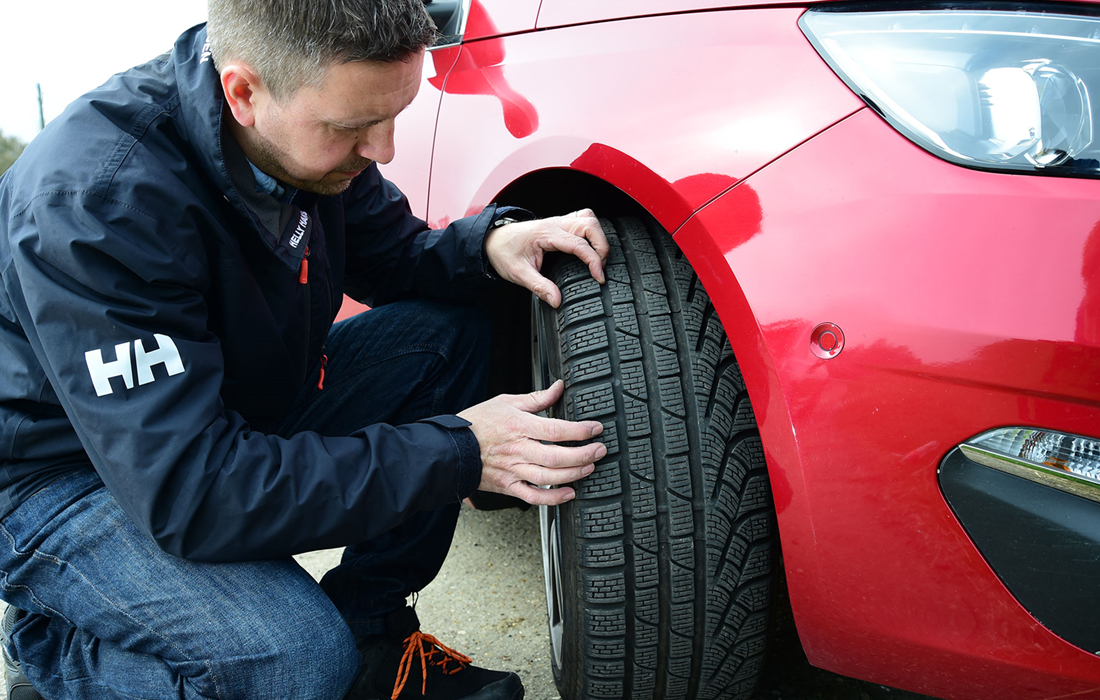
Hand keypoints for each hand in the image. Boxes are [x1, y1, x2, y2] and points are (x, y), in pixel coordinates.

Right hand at [458, 380, 605, 505]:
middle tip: (600, 450)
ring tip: (589, 467)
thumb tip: (559, 387)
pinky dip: (553, 498)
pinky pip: (533, 496)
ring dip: (573, 474)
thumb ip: (537, 398)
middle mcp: (518, 450)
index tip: (596, 428)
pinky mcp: (508, 486)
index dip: (580, 430)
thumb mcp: (507, 402)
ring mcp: (513, 470)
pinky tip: (569, 493)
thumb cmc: (478, 423)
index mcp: (519, 426)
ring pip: (549, 478)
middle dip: (584, 454)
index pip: (556, 429)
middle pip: (557, 456)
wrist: (451, 448)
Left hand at [485, 209, 608, 307]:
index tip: (599, 277)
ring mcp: (558, 221)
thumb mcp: (518, 274)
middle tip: (600, 269)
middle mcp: (554, 224)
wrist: (491, 240)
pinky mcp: (559, 224)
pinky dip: (592, 232)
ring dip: (599, 237)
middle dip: (601, 247)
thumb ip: (539, 287)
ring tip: (598, 259)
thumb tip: (556, 301)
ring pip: (589, 219)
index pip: (578, 244)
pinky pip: (582, 220)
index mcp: (546, 234)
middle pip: (590, 225)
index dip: (594, 260)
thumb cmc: (504, 253)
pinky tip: (590, 247)